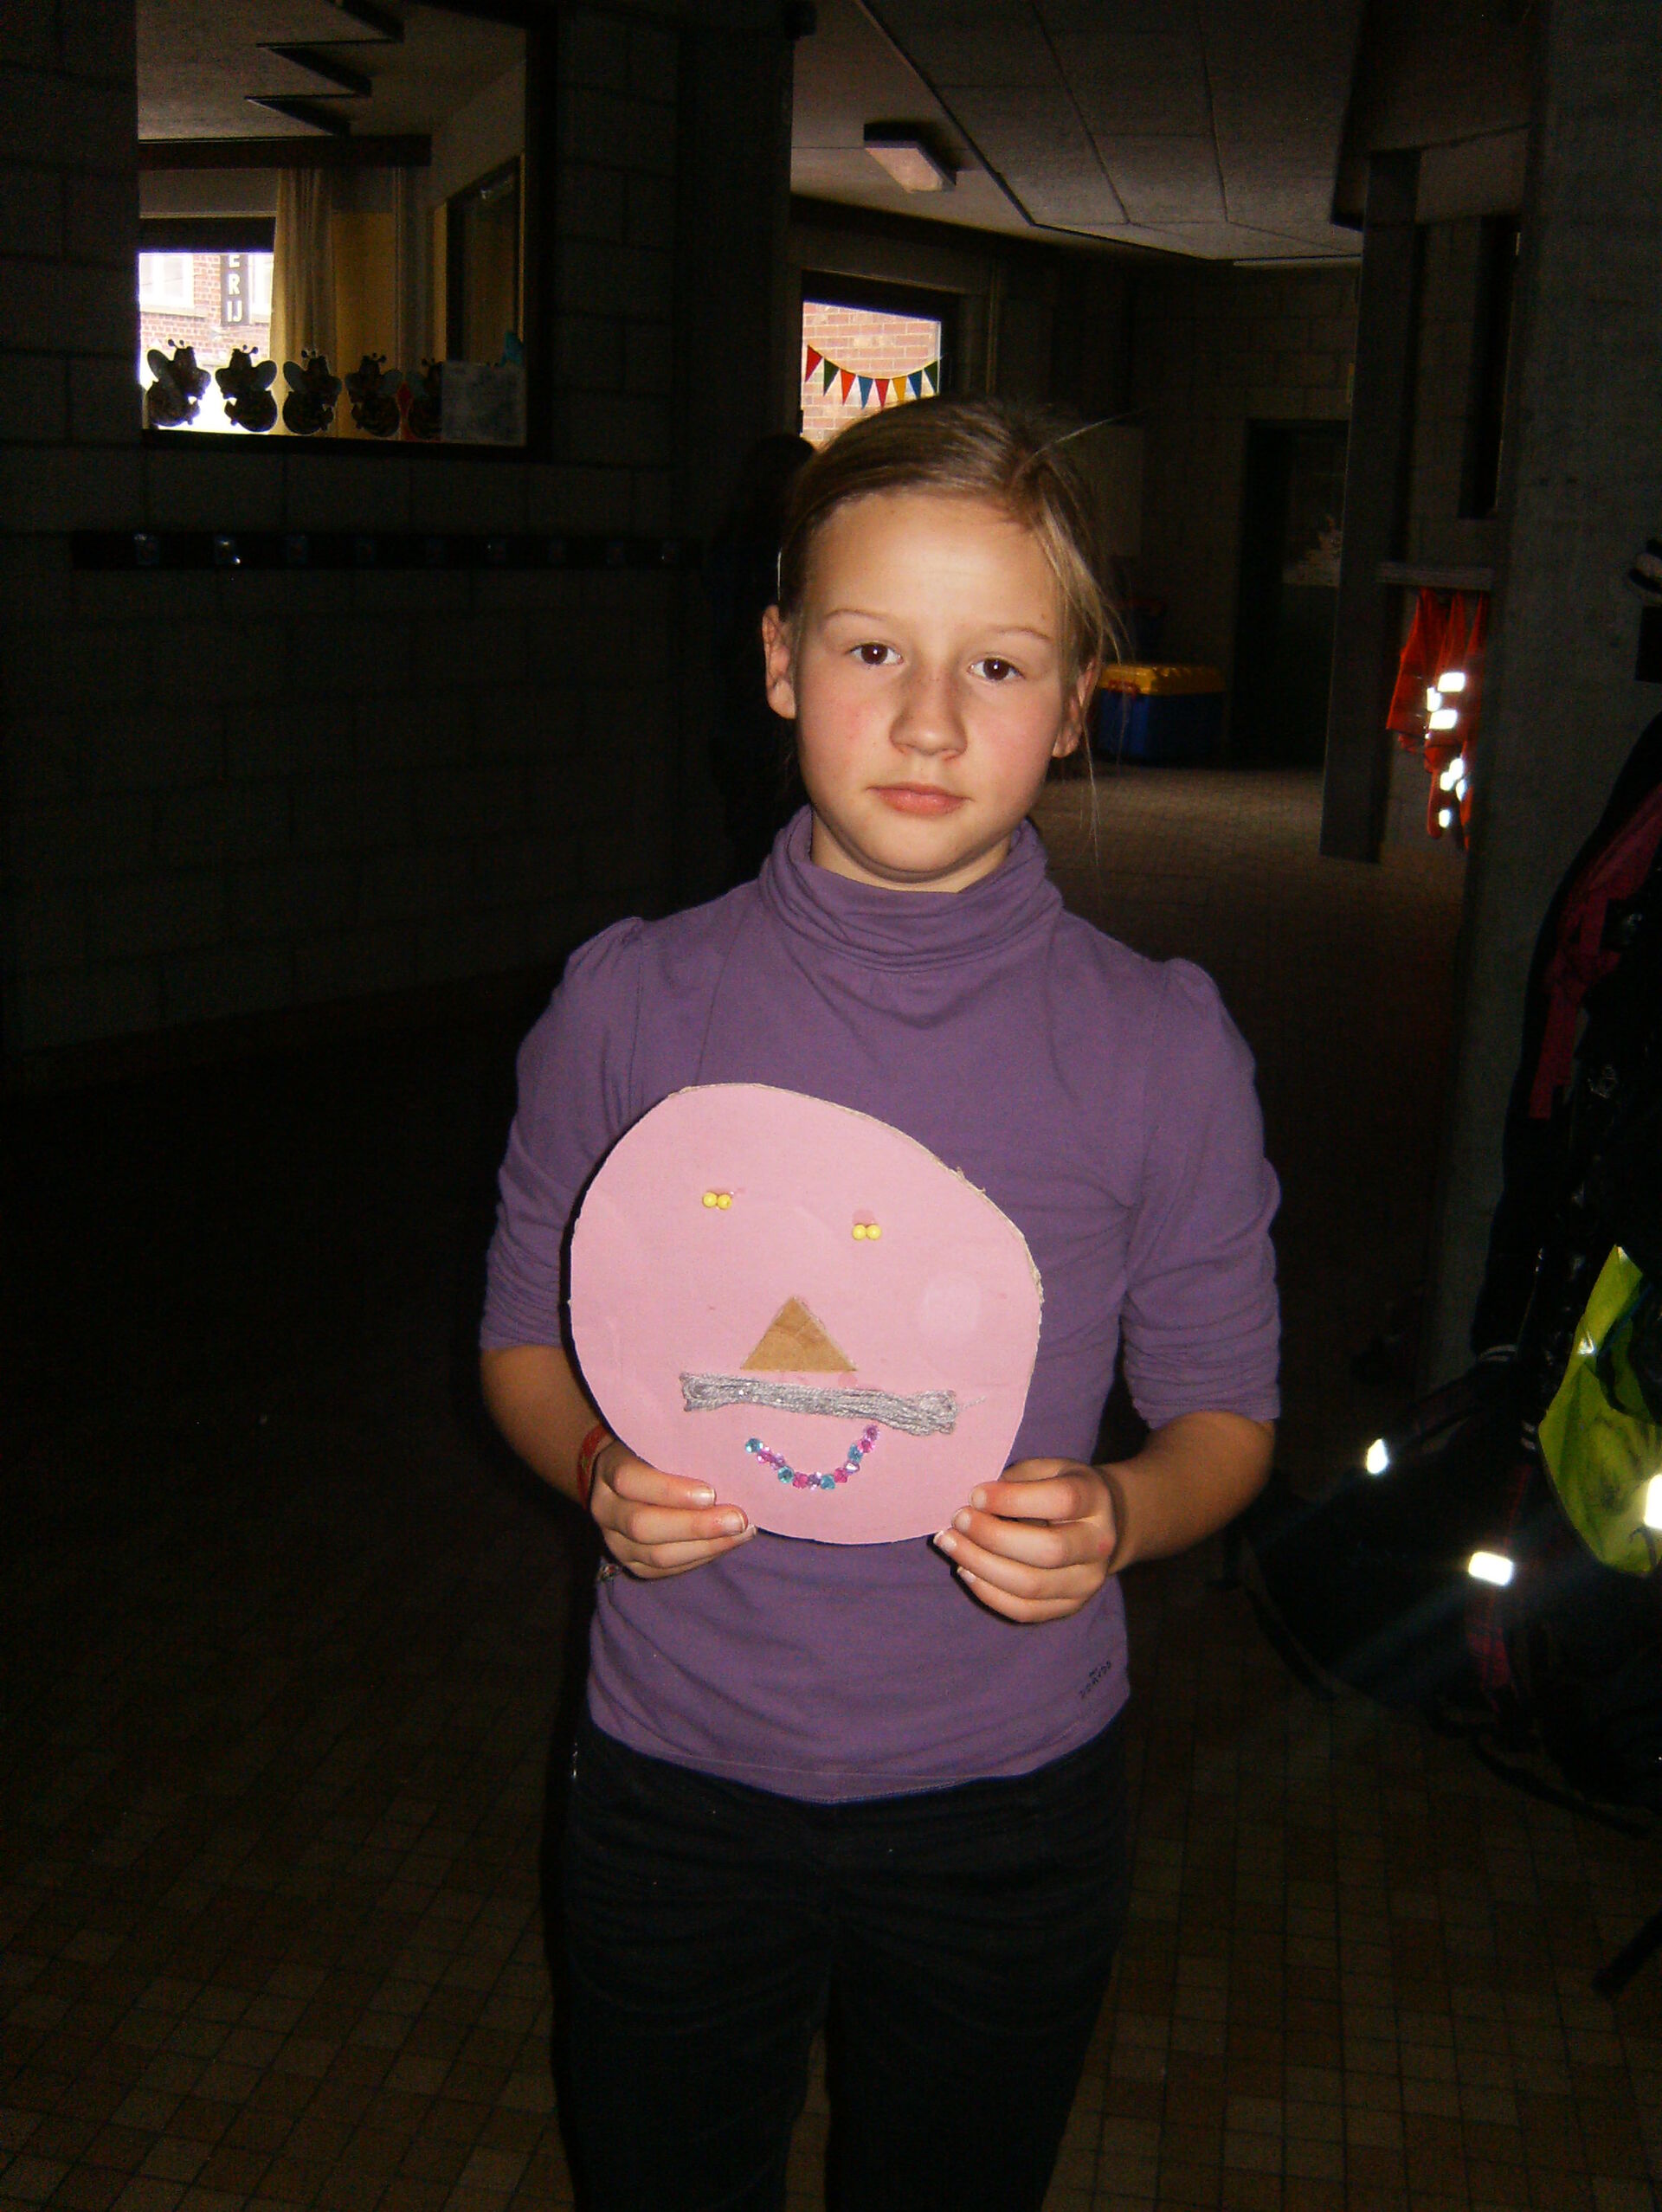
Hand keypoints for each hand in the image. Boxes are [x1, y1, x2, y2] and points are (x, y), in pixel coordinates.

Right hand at [589, 1441, 754, 1578]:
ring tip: (742, 1532)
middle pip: (643, 1525)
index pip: (629, 1480)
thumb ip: (682, 1449)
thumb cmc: (654, 1451)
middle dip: (696, 1526)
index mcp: (608, 1469)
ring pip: (657, 1555)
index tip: (711, 1493)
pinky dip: (701, 1557)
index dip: (669, 1490)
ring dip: (706, 1546)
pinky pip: (666, 1570)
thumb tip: (729, 1460)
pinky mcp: (632, 1564)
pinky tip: (728, 1543)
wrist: (624, 1479)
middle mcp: (605, 1509)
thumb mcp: (659, 1440)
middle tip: (738, 1519)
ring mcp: (615, 1541)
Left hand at [933, 1459, 1119, 1622]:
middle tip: (957, 1521)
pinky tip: (965, 1570)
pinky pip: (1025, 1610)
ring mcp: (1087, 1581)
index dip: (1013, 1499)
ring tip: (951, 1545)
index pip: (1061, 1501)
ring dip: (982, 1566)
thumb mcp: (1047, 1469)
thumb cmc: (1061, 1489)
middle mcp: (1098, 1544)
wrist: (1101, 1526)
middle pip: (1048, 1550)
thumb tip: (973, 1503)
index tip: (974, 1495)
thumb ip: (1016, 1480)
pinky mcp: (1070, 1606)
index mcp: (1095, 1499)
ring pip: (1032, 1585)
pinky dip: (989, 1592)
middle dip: (993, 1537)